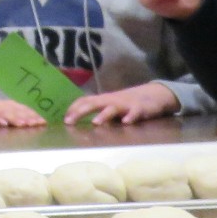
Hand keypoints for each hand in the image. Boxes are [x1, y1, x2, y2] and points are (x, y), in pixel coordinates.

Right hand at [0, 98, 47, 129]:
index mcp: (8, 105)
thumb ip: (18, 120)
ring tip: (23, 124)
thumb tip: (36, 123)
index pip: (23, 109)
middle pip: (15, 110)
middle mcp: (0, 105)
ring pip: (3, 113)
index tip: (43, 122)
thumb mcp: (6, 118)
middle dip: (27, 117)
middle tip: (35, 124)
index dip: (33, 115)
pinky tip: (3, 124)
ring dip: (14, 119)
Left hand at [65, 81, 180, 125]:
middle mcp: (112, 100)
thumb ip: (98, 111)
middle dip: (80, 112)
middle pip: (93, 103)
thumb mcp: (111, 106)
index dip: (73, 108)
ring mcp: (126, 104)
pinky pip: (135, 113)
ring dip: (104, 115)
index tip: (63, 118)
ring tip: (95, 123)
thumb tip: (80, 120)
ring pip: (113, 108)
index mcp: (104, 100)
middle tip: (69, 122)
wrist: (153, 94)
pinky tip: (126, 123)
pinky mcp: (140, 109)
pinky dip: (130, 117)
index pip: (84, 101)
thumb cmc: (128, 103)